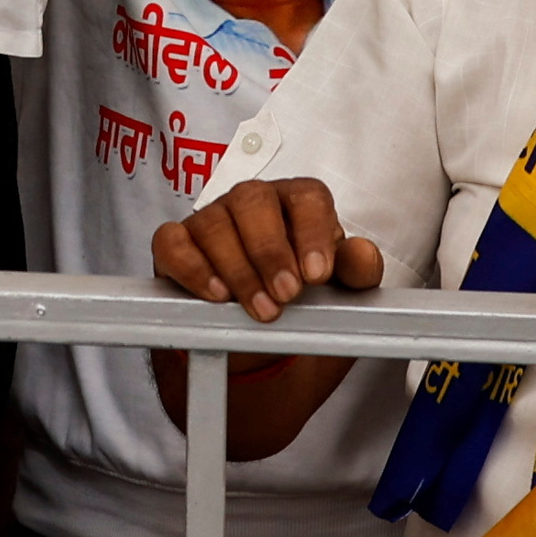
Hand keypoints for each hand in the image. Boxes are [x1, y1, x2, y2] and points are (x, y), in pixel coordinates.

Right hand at [149, 176, 377, 323]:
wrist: (256, 340)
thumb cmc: (300, 301)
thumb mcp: (338, 292)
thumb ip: (356, 272)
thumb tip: (363, 255)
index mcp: (296, 203)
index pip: (306, 196)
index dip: (313, 232)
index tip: (318, 275)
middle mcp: (251, 203)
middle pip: (253, 200)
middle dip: (270, 250)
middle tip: (287, 294)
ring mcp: (209, 221)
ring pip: (213, 224)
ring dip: (238, 270)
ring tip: (260, 308)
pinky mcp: (176, 245)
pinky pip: (172, 243)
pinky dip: (192, 268)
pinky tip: (215, 294)